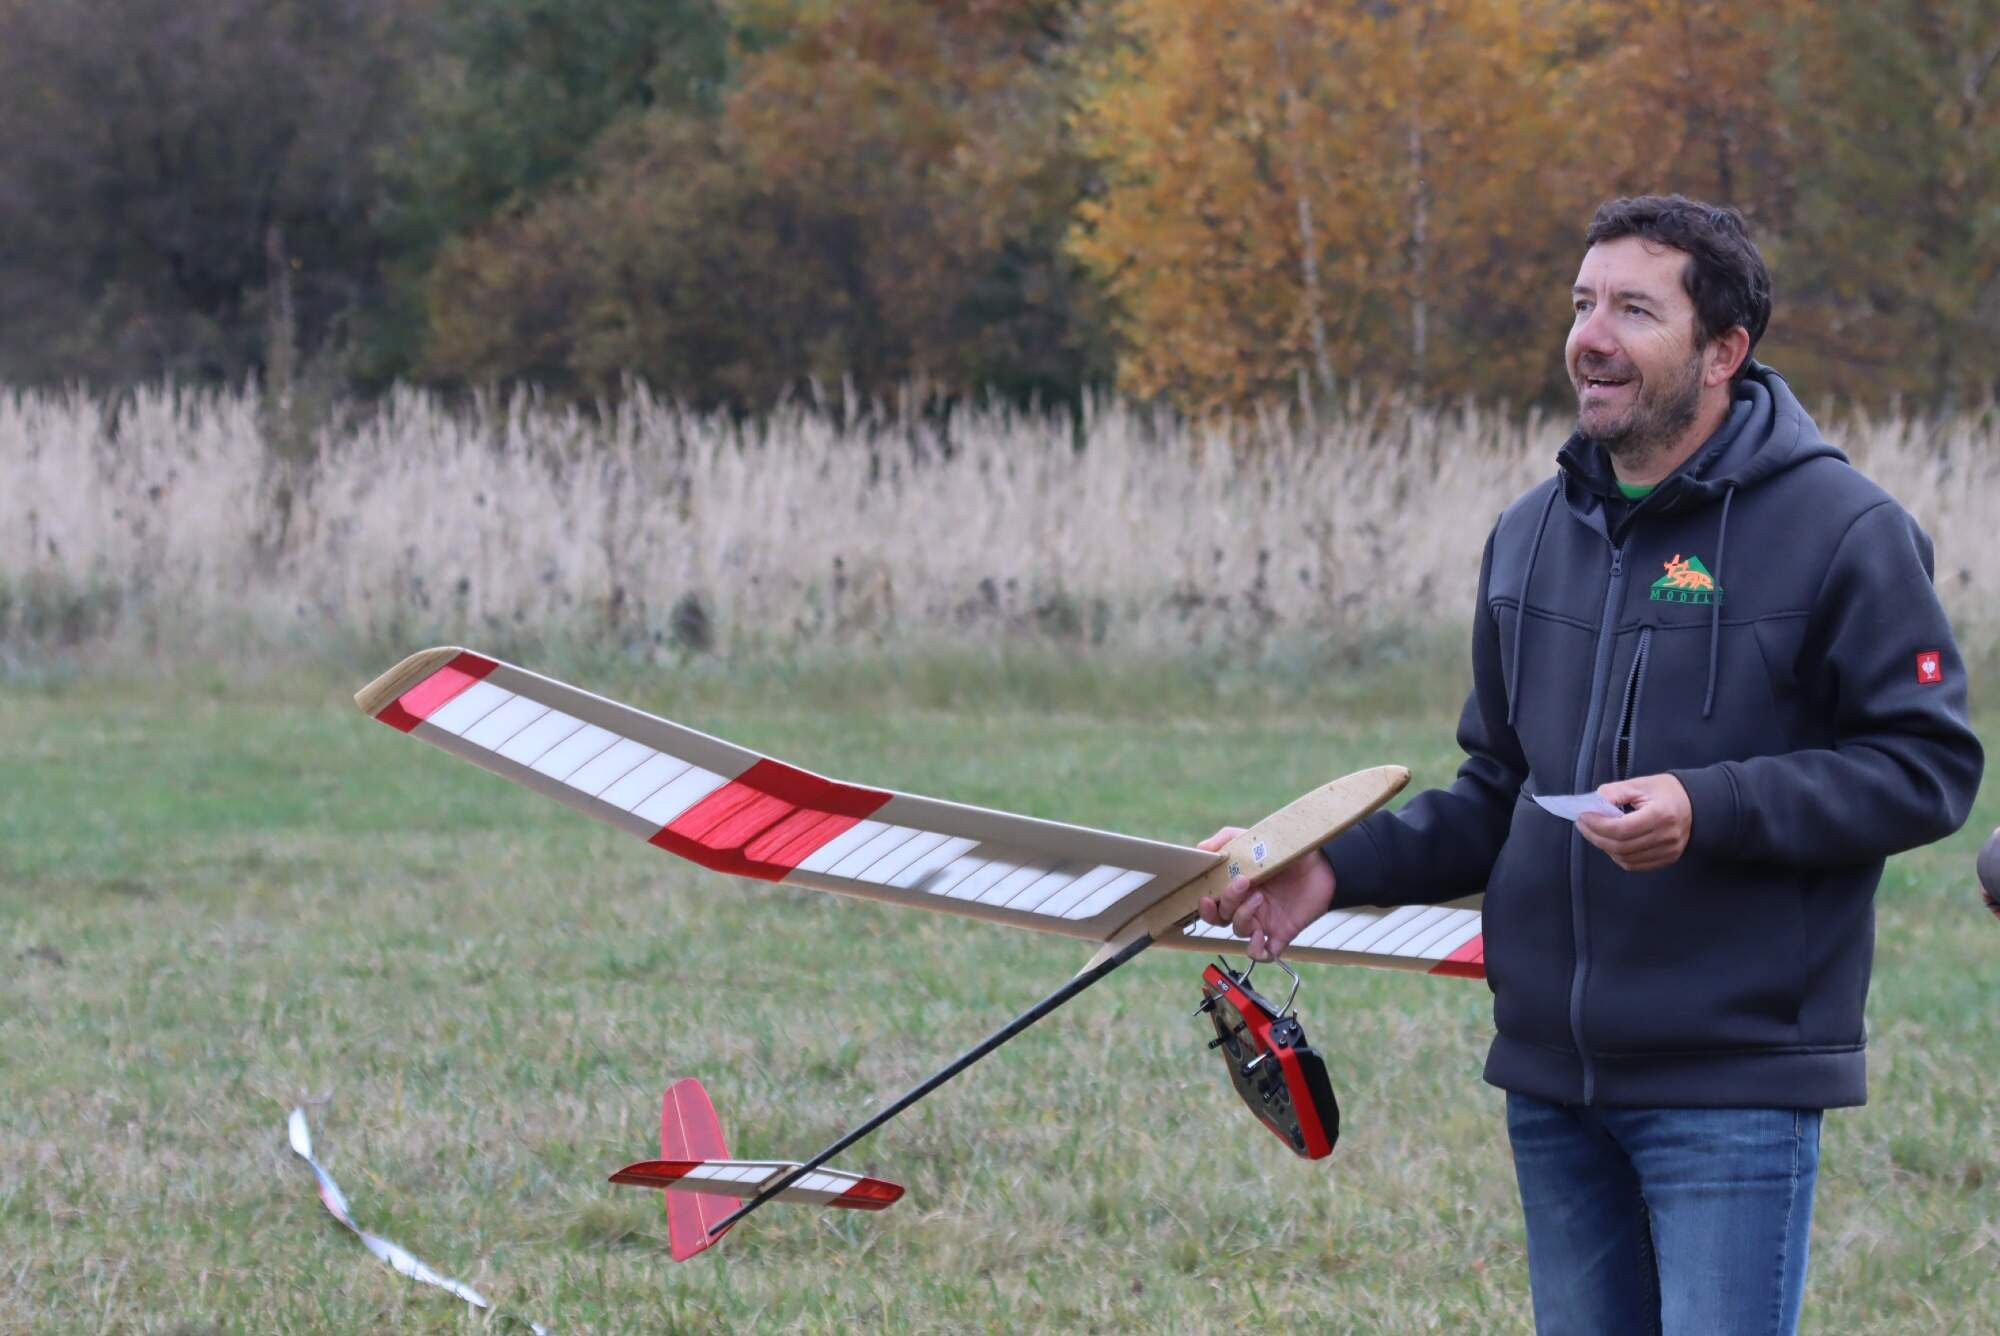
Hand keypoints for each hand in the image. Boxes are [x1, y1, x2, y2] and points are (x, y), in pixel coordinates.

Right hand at [1194, 826, 1336, 960]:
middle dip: (1224, 904)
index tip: (1207, 893)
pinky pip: (1263, 952)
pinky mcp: (1280, 933)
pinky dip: (1257, 951)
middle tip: (1241, 885)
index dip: (1205, 904)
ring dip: (1243, 917)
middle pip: (1220, 917)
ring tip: (1259, 897)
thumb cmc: (1289, 852)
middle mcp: (1246, 905)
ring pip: (1238, 931)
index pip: (1211, 902)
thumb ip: (1227, 839)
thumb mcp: (1256, 839)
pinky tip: (1261, 937)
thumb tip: (1200, 849)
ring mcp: (1263, 920)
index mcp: (1237, 887)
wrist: (1325, 865)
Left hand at [1578, 773, 1692, 870]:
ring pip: (1626, 858)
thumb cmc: (1665, 791)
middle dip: (1596, 836)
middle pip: (1621, 846)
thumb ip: (1614, 792)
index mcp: (1661, 814)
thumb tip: (1593, 804)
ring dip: (1605, 847)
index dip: (1598, 825)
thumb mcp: (1639, 784)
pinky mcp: (1667, 859)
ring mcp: (1669, 851)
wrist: (1695, 804)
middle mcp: (1667, 836)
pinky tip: (1611, 843)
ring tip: (1595, 832)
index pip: (1622, 829)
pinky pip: (1635, 865)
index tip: (1583, 816)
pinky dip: (1618, 856)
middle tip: (1583, 824)